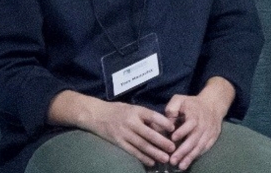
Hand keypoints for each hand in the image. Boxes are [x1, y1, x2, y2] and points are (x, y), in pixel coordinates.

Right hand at [48, 91, 176, 166]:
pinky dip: (142, 157)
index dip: (163, 122)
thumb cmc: (118, 110)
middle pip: (148, 133)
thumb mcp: (133, 108)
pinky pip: (132, 151)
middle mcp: (130, 122)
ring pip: (141, 145)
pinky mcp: (118, 142)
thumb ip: (146, 116)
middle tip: (173, 148)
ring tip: (165, 158)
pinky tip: (151, 162)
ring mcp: (124, 133)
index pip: (152, 116)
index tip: (173, 129)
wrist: (96, 114)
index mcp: (136, 111)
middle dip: (162, 142)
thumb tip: (163, 126)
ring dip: (154, 152)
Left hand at [163, 77, 234, 169]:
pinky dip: (197, 155)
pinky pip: (205, 148)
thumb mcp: (180, 99)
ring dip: (190, 156)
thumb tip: (167, 120)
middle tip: (173, 160)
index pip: (191, 123)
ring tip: (181, 166)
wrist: (213, 104)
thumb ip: (172, 107)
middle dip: (184, 150)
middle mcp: (204, 124)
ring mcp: (209, 132)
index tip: (173, 138)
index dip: (183, 131)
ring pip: (200, 146)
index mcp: (195, 114)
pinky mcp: (212, 138)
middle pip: (195, 138)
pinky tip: (188, 162)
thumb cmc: (192, 103)